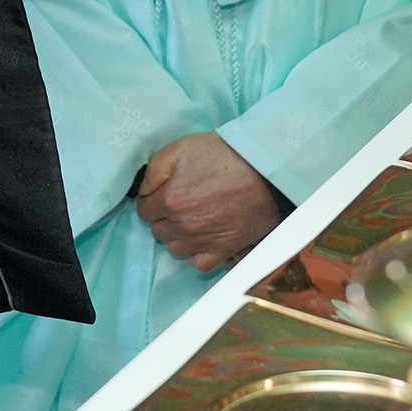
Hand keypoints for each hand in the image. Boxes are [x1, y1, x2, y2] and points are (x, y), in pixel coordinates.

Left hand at [133, 132, 285, 273]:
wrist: (267, 168)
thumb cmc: (225, 153)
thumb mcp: (182, 146)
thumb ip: (154, 169)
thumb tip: (143, 191)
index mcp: (170, 199)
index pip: (144, 211)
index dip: (153, 200)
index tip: (165, 193)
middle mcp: (184, 225)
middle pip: (159, 231)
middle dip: (165, 218)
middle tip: (182, 203)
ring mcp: (204, 241)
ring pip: (176, 249)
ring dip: (179, 237)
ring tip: (193, 221)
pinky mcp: (225, 249)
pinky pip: (200, 264)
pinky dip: (199, 254)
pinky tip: (205, 239)